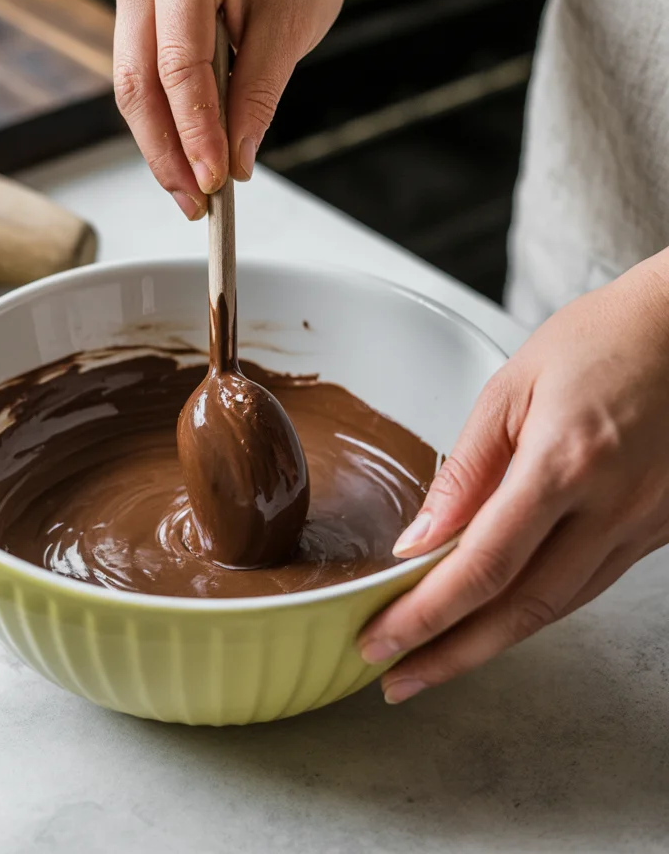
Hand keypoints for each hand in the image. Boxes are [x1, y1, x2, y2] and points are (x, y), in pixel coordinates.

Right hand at [112, 0, 347, 218]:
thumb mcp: (290, 31)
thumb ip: (257, 98)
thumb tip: (234, 162)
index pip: (178, 66)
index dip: (193, 132)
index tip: (212, 180)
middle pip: (138, 83)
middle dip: (167, 151)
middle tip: (195, 201)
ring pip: (133, 88)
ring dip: (161, 145)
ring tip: (192, 192)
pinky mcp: (133, 12)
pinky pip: (141, 80)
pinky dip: (164, 123)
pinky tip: (184, 158)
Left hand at [359, 255, 668, 702]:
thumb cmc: (602, 339)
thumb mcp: (514, 386)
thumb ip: (467, 468)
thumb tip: (421, 539)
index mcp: (566, 463)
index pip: (482, 566)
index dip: (425, 615)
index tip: (379, 640)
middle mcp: (612, 507)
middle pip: (523, 610)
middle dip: (452, 656)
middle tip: (398, 681)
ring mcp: (646, 525)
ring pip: (561, 608)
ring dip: (494, 642)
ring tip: (438, 659)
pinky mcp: (661, 530)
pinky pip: (592, 584)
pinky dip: (540, 607)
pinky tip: (502, 615)